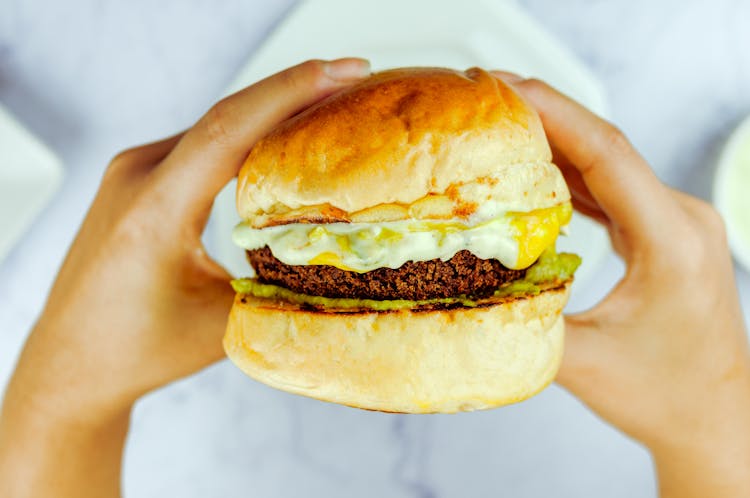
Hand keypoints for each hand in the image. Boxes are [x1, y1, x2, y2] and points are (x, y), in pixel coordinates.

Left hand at [0, 58, 370, 497]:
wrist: (72, 361)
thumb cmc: (141, 350)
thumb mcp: (223, 322)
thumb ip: (279, 285)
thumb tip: (340, 257)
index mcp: (154, 210)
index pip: (230, 130)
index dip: (291, 93)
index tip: (345, 70)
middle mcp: (135, 176)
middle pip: (226, 115)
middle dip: (293, 88)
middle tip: (353, 76)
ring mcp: (129, 173)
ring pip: (212, 126)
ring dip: (269, 110)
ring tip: (327, 101)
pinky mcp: (133, 180)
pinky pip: (196, 143)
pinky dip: (242, 133)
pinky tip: (276, 135)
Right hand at [497, 73, 749, 496]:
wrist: (715, 419)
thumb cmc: (664, 398)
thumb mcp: (583, 362)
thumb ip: (521, 319)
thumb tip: (461, 290)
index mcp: (671, 240)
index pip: (606, 155)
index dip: (552, 114)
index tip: (503, 89)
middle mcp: (682, 219)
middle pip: (606, 148)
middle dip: (547, 115)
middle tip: (488, 95)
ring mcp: (676, 224)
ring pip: (609, 166)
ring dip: (557, 142)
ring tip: (503, 123)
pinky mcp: (664, 235)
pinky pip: (613, 192)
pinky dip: (572, 175)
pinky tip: (537, 169)